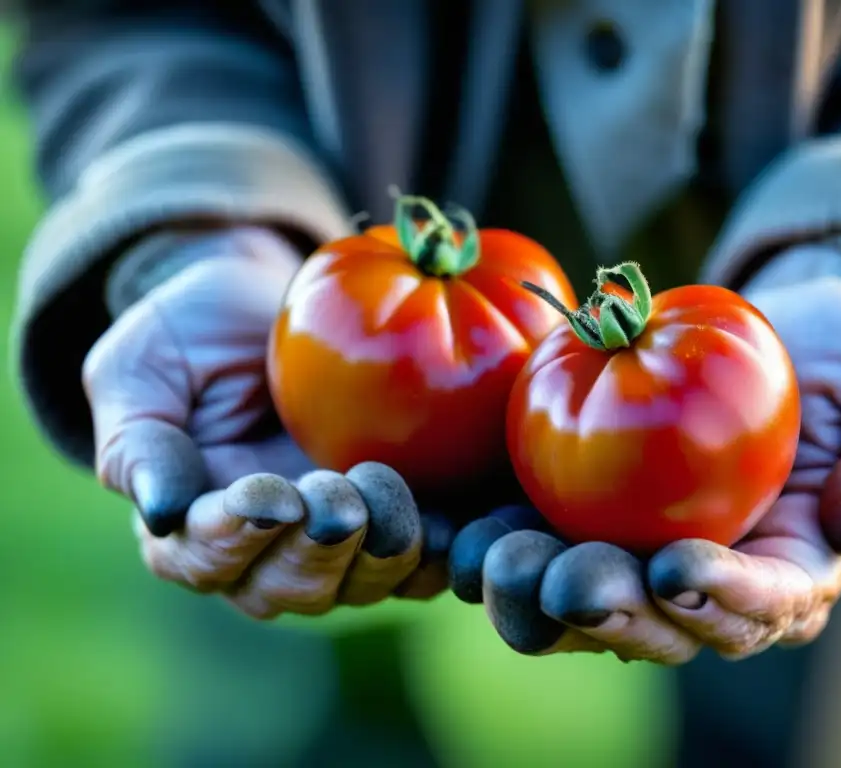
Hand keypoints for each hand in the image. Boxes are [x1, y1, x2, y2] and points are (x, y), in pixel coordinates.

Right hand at [84, 226, 451, 617]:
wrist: (274, 300)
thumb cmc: (196, 330)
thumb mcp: (141, 368)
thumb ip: (137, 441)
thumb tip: (159, 513)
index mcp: (195, 526)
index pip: (205, 560)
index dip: (233, 540)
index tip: (264, 496)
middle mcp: (270, 550)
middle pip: (292, 586)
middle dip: (316, 548)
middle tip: (335, 496)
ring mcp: (342, 539)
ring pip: (364, 583)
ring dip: (380, 551)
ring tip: (385, 492)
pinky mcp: (402, 514)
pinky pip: (428, 558)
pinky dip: (445, 548)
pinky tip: (454, 519)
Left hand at [450, 247, 840, 661]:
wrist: (784, 332)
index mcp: (789, 569)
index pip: (762, 607)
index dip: (722, 601)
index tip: (678, 569)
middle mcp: (707, 581)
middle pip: (660, 627)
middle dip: (612, 617)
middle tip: (570, 584)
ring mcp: (637, 552)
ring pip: (584, 606)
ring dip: (536, 595)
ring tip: (497, 559)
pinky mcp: (582, 516)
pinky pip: (537, 543)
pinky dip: (498, 545)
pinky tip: (465, 527)